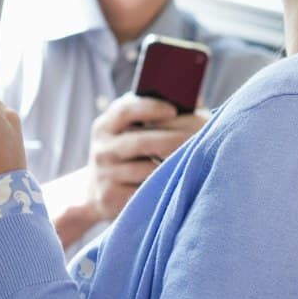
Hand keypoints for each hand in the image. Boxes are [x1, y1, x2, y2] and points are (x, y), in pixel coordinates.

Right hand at [84, 94, 207, 222]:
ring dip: (172, 166)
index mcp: (105, 126)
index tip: (174, 110)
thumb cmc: (130, 154)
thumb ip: (156, 114)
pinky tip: (178, 184)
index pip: (125, 111)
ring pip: (146, 170)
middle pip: (141, 141)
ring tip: (194, 161)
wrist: (100, 191)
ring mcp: (104, 175)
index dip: (151, 108)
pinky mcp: (111, 198)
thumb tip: (194, 100)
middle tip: (197, 139)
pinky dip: (163, 188)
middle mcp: (102, 149)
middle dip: (173, 140)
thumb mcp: (132, 131)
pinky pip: (144, 192)